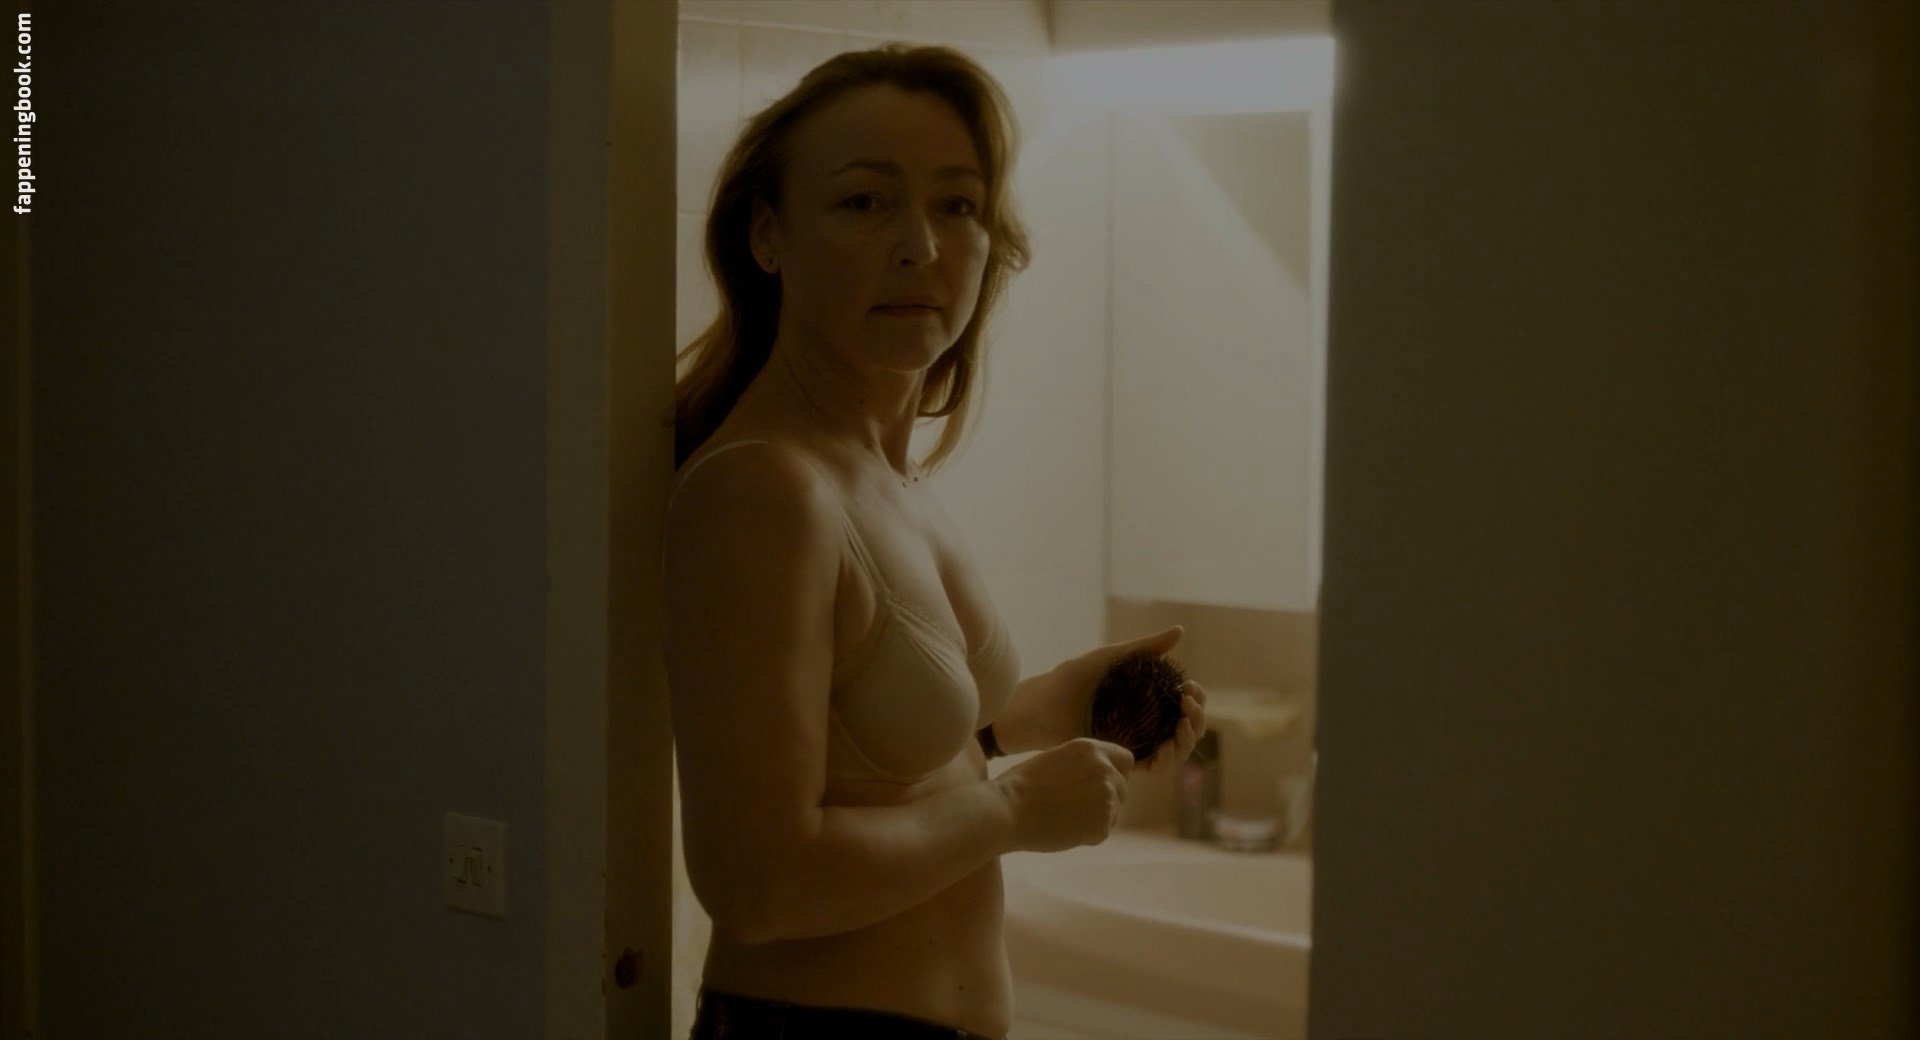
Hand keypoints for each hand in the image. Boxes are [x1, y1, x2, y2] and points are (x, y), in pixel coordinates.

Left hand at [1000, 625, 1207, 771]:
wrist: (1041, 706)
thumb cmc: (1072, 678)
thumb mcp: (1112, 658)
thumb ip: (1146, 647)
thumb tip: (1180, 631)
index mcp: (1148, 698)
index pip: (1185, 703)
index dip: (1196, 698)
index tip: (1188, 688)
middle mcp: (1146, 721)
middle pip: (1186, 727)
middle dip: (1197, 719)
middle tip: (1187, 706)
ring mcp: (1136, 741)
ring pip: (1175, 748)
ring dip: (1186, 741)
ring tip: (1180, 728)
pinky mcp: (1123, 759)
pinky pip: (1153, 766)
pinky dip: (1165, 761)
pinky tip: (1165, 750)